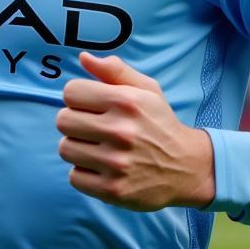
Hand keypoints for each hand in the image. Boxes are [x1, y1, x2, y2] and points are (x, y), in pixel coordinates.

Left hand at [57, 52, 214, 210]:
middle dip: (74, 122)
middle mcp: (120, 131)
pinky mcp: (113, 190)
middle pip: (63, 120)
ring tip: (97, 147)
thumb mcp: (146, 89)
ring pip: (65, 148)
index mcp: (125, 101)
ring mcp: (116, 163)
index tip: (90, 105)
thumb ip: (114, 70)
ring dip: (78, 147)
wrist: (186, 167)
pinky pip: (74, 177)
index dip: (78, 97)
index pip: (70, 92)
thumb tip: (84, 58)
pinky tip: (101, 168)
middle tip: (92, 127)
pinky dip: (84, 172)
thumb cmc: (160, 123)